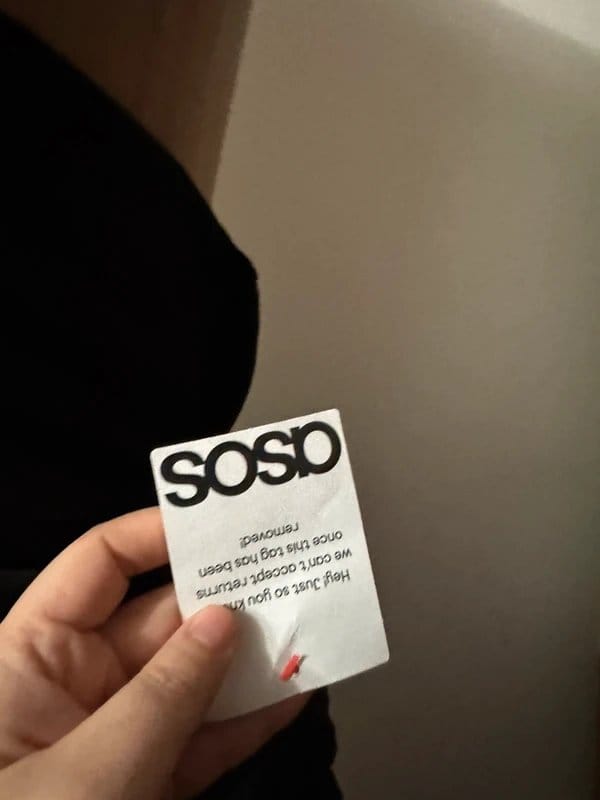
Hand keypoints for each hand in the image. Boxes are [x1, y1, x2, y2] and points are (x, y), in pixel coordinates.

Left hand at [0, 508, 306, 798]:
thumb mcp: (86, 771)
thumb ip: (163, 695)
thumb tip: (221, 624)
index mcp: (29, 657)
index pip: (99, 565)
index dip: (157, 533)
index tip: (220, 525)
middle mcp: (70, 687)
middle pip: (158, 619)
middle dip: (222, 599)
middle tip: (284, 575)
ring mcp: (113, 736)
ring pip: (190, 679)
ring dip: (248, 659)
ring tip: (305, 629)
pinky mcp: (144, 783)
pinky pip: (201, 737)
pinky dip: (247, 718)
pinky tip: (291, 692)